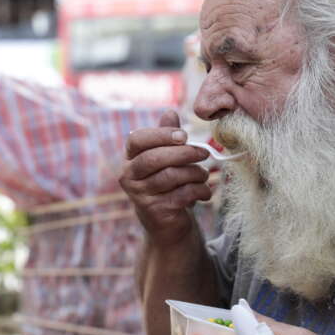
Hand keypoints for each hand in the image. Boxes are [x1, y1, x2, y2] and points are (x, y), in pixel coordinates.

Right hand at [119, 111, 212, 245]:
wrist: (166, 222)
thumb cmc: (167, 183)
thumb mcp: (166, 158)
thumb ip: (167, 136)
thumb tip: (170, 112)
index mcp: (130, 159)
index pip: (137, 140)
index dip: (161, 134)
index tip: (183, 135)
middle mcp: (129, 177)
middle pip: (154, 158)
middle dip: (184, 153)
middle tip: (205, 152)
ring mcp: (140, 195)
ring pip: (171, 176)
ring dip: (195, 173)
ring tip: (204, 174)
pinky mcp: (156, 211)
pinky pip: (182, 195)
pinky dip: (199, 191)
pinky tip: (204, 192)